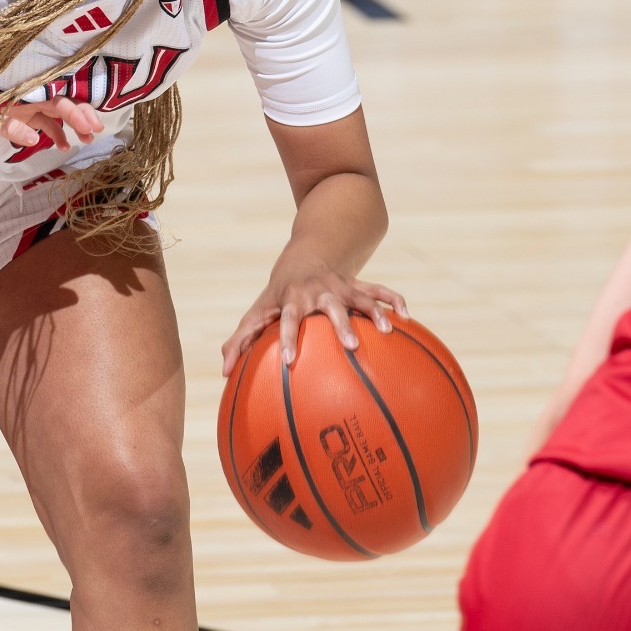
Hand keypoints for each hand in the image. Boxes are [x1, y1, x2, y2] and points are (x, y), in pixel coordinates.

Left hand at [0, 96, 102, 149]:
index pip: (55, 97)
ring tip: (85, 141)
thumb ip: (8, 127)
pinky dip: (55, 133)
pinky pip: (43, 123)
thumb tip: (34, 139)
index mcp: (21, 90)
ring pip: (55, 112)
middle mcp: (26, 94)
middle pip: (61, 101)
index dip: (75, 110)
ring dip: (72, 125)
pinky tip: (64, 147)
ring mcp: (24, 105)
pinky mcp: (20, 116)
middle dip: (81, 114)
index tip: (90, 126)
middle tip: (96, 132)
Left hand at [220, 261, 407, 373]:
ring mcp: (341, 285)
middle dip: (341, 324)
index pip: (289, 319)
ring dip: (374, 311)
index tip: (291, 361)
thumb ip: (240, 341)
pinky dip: (393, 300)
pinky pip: (380, 289)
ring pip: (361, 296)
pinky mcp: (359, 283)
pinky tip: (407, 317)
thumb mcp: (257, 312)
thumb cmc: (278, 296)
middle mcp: (318, 290)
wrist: (304, 257)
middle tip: (351, 346)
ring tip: (387, 330)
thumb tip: (224, 372)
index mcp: (292, 299)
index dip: (290, 337)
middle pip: (331, 306)